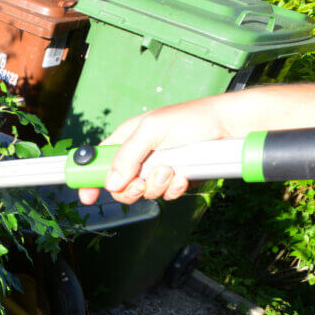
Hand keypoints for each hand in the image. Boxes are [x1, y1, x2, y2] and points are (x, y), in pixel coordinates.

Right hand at [78, 98, 229, 205]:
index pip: (98, 161)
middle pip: (118, 186)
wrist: (228, 128)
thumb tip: (111, 182)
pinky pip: (165, 195)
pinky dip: (174, 189)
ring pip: (142, 193)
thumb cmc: (192, 118)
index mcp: (126, 140)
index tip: (87, 196)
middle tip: (140, 183)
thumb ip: (128, 155)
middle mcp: (138, 158)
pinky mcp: (173, 181)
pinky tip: (183, 176)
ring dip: (157, 185)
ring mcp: (155, 171)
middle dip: (129, 188)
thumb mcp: (153, 130)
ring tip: (172, 169)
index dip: (88, 179)